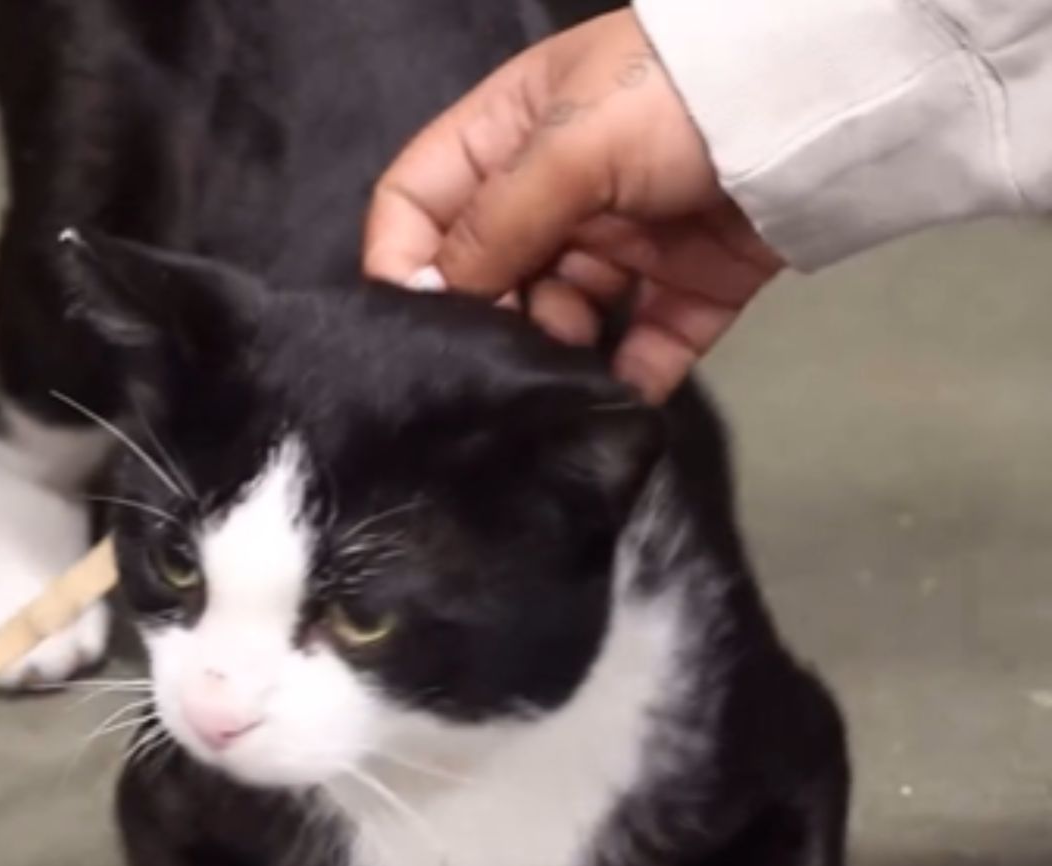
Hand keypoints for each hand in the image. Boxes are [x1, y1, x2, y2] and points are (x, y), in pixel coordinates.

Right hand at [364, 11, 782, 400]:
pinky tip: (614, 401)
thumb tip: (435, 297)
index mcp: (509, 138)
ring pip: (559, 321)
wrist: (825, 101)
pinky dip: (628, 380)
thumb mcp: (571, 146)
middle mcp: (555, 195)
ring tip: (561, 371)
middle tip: (496, 358)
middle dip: (486, 321)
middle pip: (487, 275)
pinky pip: (643, 348)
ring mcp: (620, 245)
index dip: (406, 263)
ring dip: (553, 354)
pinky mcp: (682, 289)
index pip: (419, 204)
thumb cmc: (676, 98)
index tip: (416, 326)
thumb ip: (496, 223)